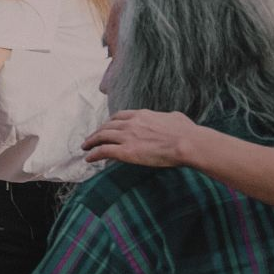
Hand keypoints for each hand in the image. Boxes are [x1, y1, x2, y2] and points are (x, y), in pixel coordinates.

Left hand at [82, 110, 198, 167]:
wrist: (187, 143)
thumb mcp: (175, 118)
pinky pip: (103, 151)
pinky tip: (89, 158)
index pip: (119, 116)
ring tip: (85, 147)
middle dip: (98, 132)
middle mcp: (131, 123)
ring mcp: (127, 137)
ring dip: (91, 142)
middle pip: (107, 125)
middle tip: (91, 138)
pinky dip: (94, 154)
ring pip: (102, 136)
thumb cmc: (187, 132)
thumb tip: (171, 118)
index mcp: (142, 115)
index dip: (110, 122)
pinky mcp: (126, 151)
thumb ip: (168, 117)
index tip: (106, 126)